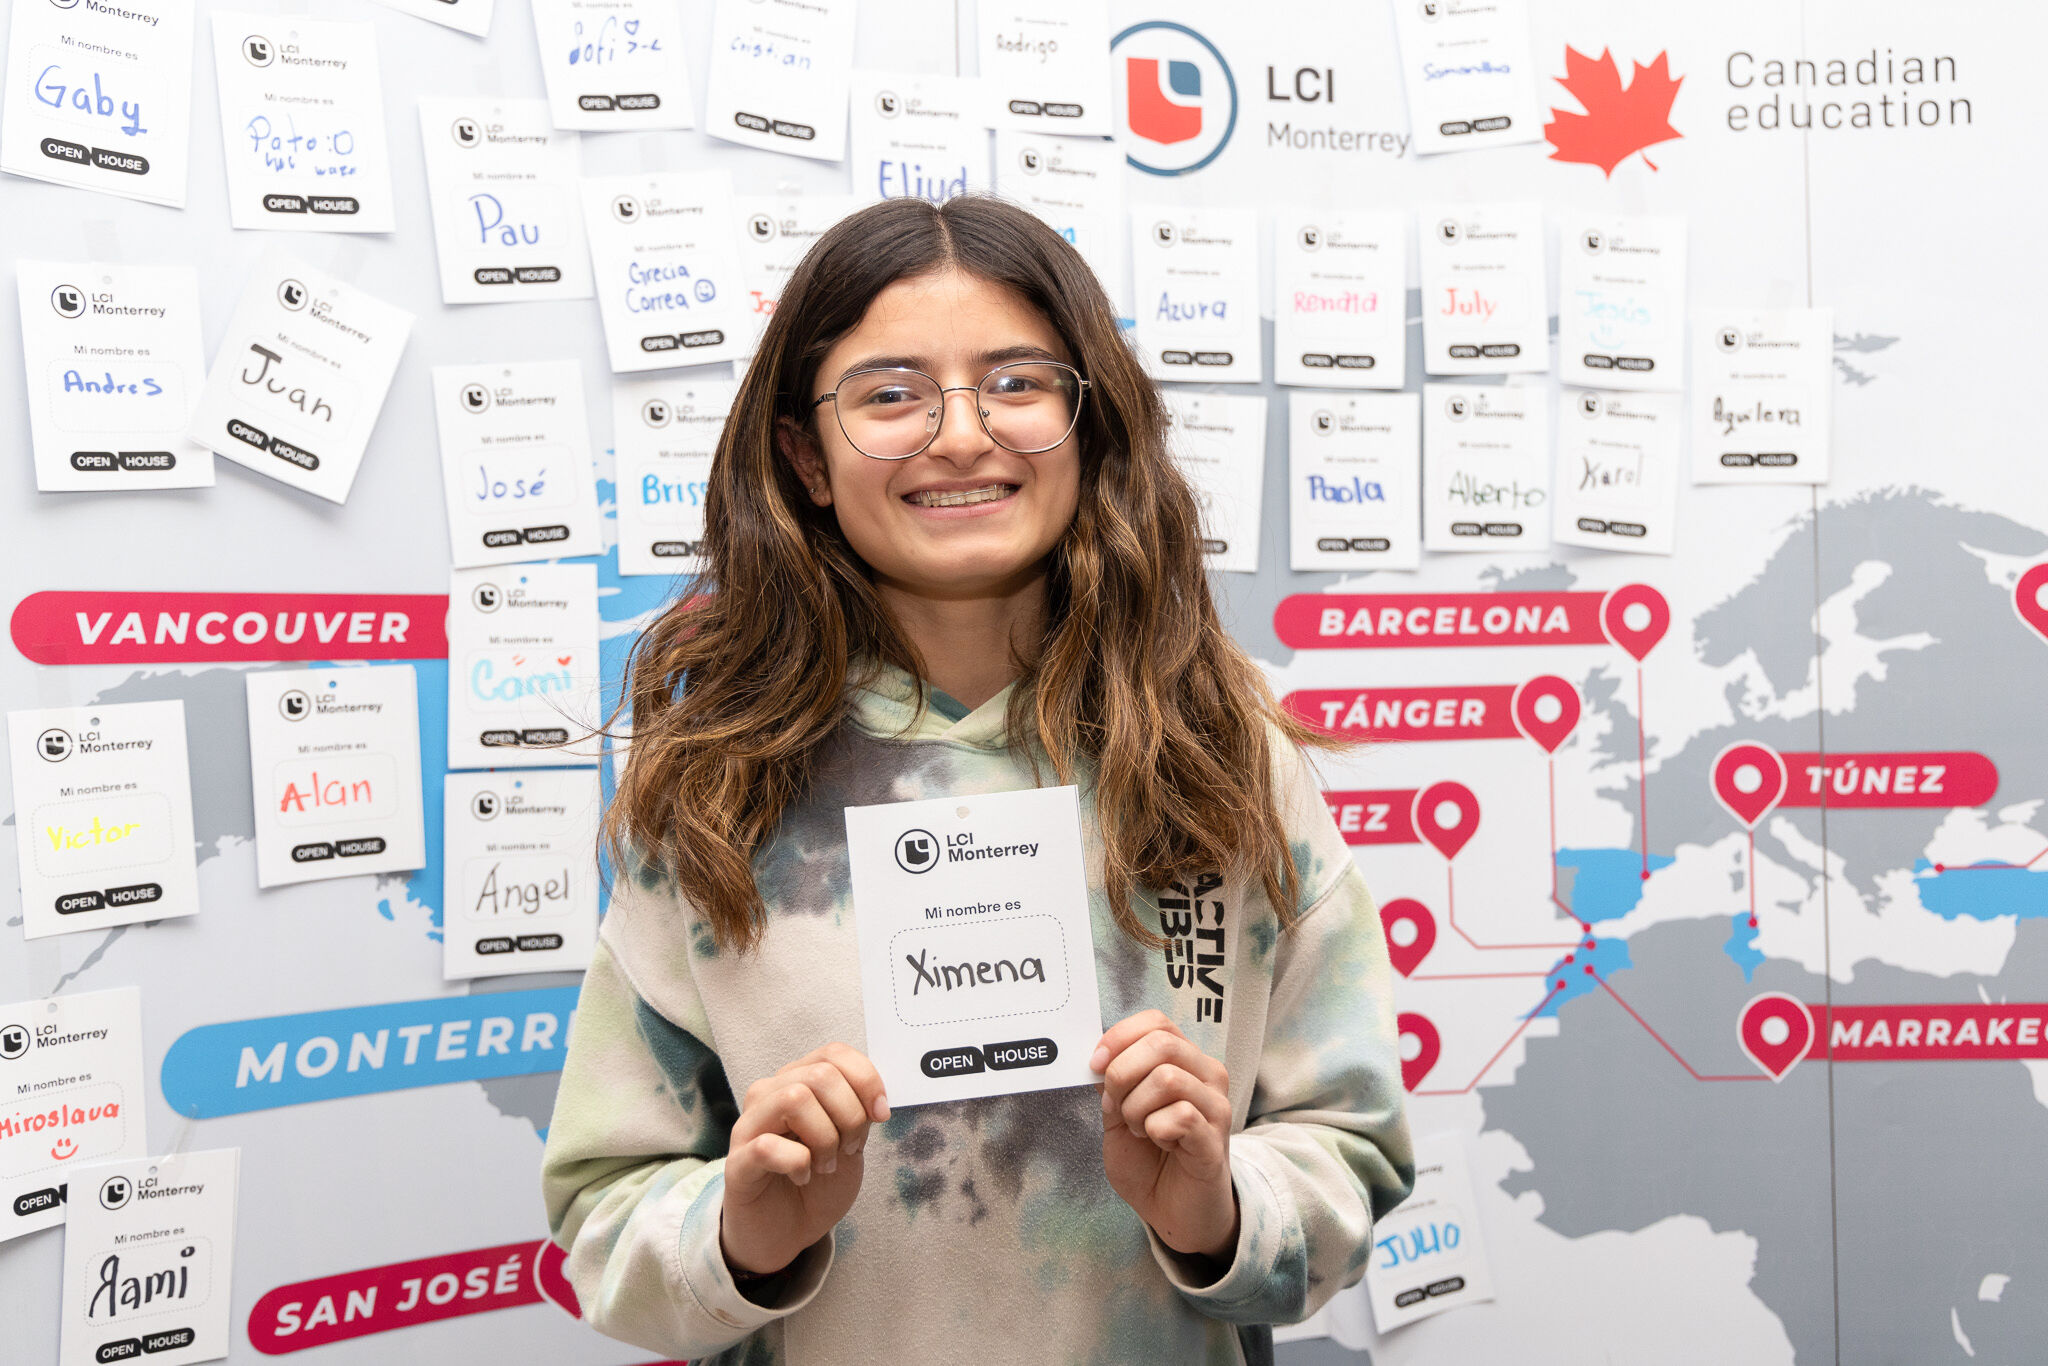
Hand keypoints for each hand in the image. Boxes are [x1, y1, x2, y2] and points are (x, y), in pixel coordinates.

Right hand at [720, 1042, 889, 1277]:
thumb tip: (876, 1097)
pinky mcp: (736, 1163)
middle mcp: (769, 1096)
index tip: (880, 1115)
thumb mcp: (848, 1143)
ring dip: (825, 1137)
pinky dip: (798, 1162)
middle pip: (820, 1074)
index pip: (833, 1053)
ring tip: (826, 1163)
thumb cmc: (816, 1185)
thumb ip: (858, 1114)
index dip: (866, 1079)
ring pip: (794, 1099)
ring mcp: (748, 1127)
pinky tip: (802, 1176)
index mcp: (797, 1082)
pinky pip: (767, 1146)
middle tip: (850, 1147)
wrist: (784, 1234)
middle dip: (850, 1114)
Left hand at [1093, 1010, 1238, 1260]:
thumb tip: (1100, 1057)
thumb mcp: (1119, 1114)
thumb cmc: (1150, 1159)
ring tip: (1140, 1129)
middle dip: (1122, 1074)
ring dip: (1136, 1108)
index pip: (1156, 1022)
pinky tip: (1160, 1143)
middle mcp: (1207, 1075)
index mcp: (1184, 1061)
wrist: (1173, 1210)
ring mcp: (1216, 1107)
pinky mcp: (1215, 1140)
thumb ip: (1111, 1083)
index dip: (1119, 1036)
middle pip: (1161, 1043)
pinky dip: (1155, 1130)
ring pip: (1167, 1079)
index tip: (1095, 1064)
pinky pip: (1180, 1117)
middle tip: (1117, 1107)